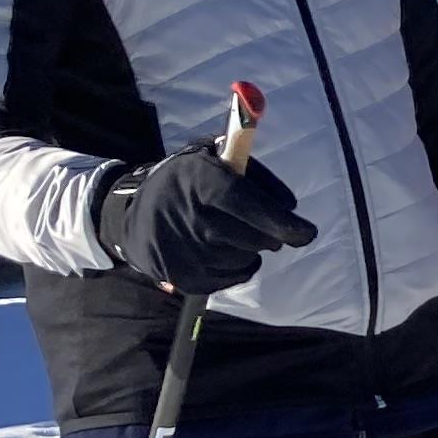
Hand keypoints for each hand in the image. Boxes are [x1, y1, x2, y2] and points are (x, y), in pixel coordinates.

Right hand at [97, 136, 311, 295]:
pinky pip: (236, 276)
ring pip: (247, 258)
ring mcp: (185, 252)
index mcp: (199, 180)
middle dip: (270, 233)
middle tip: (259, 224)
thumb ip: (249, 172)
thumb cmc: (186, 182)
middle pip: (255, 238)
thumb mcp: (211, 158)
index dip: (279, 221)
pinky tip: (219, 250)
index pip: (245, 203)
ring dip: (250, 247)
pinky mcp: (184, 279)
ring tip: (227, 232)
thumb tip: (288, 206)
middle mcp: (190, 218)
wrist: (132, 214)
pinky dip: (238, 265)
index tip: (306, 233)